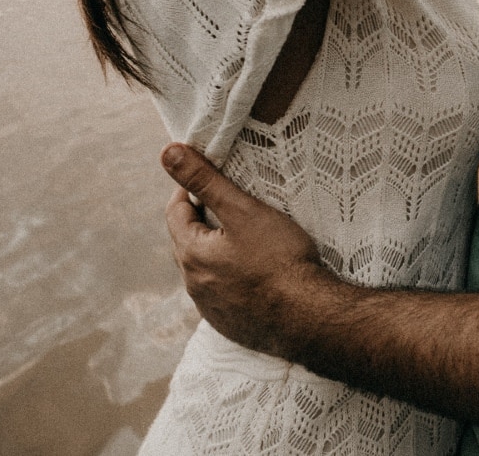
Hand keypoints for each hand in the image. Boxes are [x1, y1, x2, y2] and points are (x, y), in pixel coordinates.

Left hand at [161, 142, 331, 356]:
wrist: (310, 316)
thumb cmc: (280, 260)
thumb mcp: (243, 211)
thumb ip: (205, 180)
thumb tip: (169, 153)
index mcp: (191, 254)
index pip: (176, 211)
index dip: (191, 190)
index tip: (213, 179)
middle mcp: (194, 285)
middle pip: (189, 241)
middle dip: (205, 220)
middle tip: (234, 205)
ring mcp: (211, 309)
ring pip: (206, 269)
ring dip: (218, 251)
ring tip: (248, 238)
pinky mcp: (230, 324)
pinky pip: (223, 294)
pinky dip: (232, 278)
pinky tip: (256, 273)